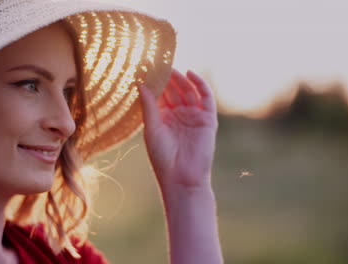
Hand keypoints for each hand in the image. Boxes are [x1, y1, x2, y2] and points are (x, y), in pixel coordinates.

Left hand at [139, 69, 217, 191]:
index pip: (159, 93)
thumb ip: (148, 105)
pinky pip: (206, 97)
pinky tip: (190, 73)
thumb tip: (139, 82)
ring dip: (180, 78)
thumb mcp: (151, 128)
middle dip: (166, 75)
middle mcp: (178, 114)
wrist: (181, 177)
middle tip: (158, 60)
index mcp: (163, 117)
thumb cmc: (162, 156)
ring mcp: (193, 115)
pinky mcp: (207, 119)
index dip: (153, 80)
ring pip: (188, 90)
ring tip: (170, 66)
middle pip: (173, 89)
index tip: (144, 64)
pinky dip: (200, 84)